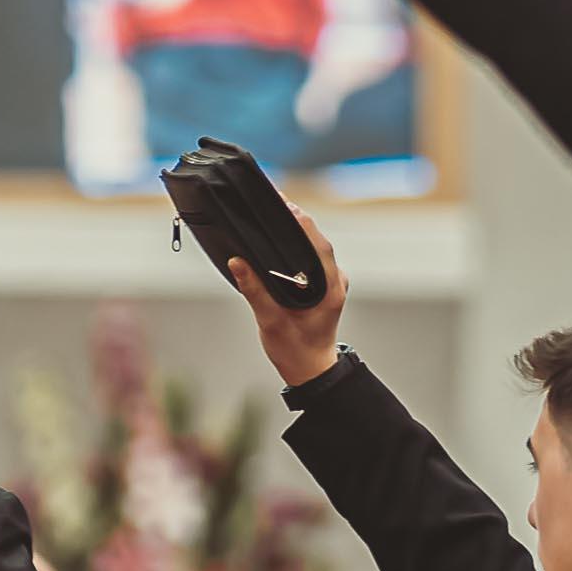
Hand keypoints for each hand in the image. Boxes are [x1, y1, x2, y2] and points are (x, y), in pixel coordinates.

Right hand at [219, 201, 348, 389]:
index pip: (318, 244)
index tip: (284, 204)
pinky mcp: (322, 284)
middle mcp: (334, 280)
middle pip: (317, 240)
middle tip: (274, 201)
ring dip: (297, 230)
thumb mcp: (271, 321)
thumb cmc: (295, 351)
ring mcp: (330, 281)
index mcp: (330, 288)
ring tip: (276, 212)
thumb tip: (237, 262)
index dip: (301, 222)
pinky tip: (281, 237)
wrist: (310, 370)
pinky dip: (296, 244)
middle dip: (296, 219)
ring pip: (315, 247)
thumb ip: (254, 290)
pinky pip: (310, 257)